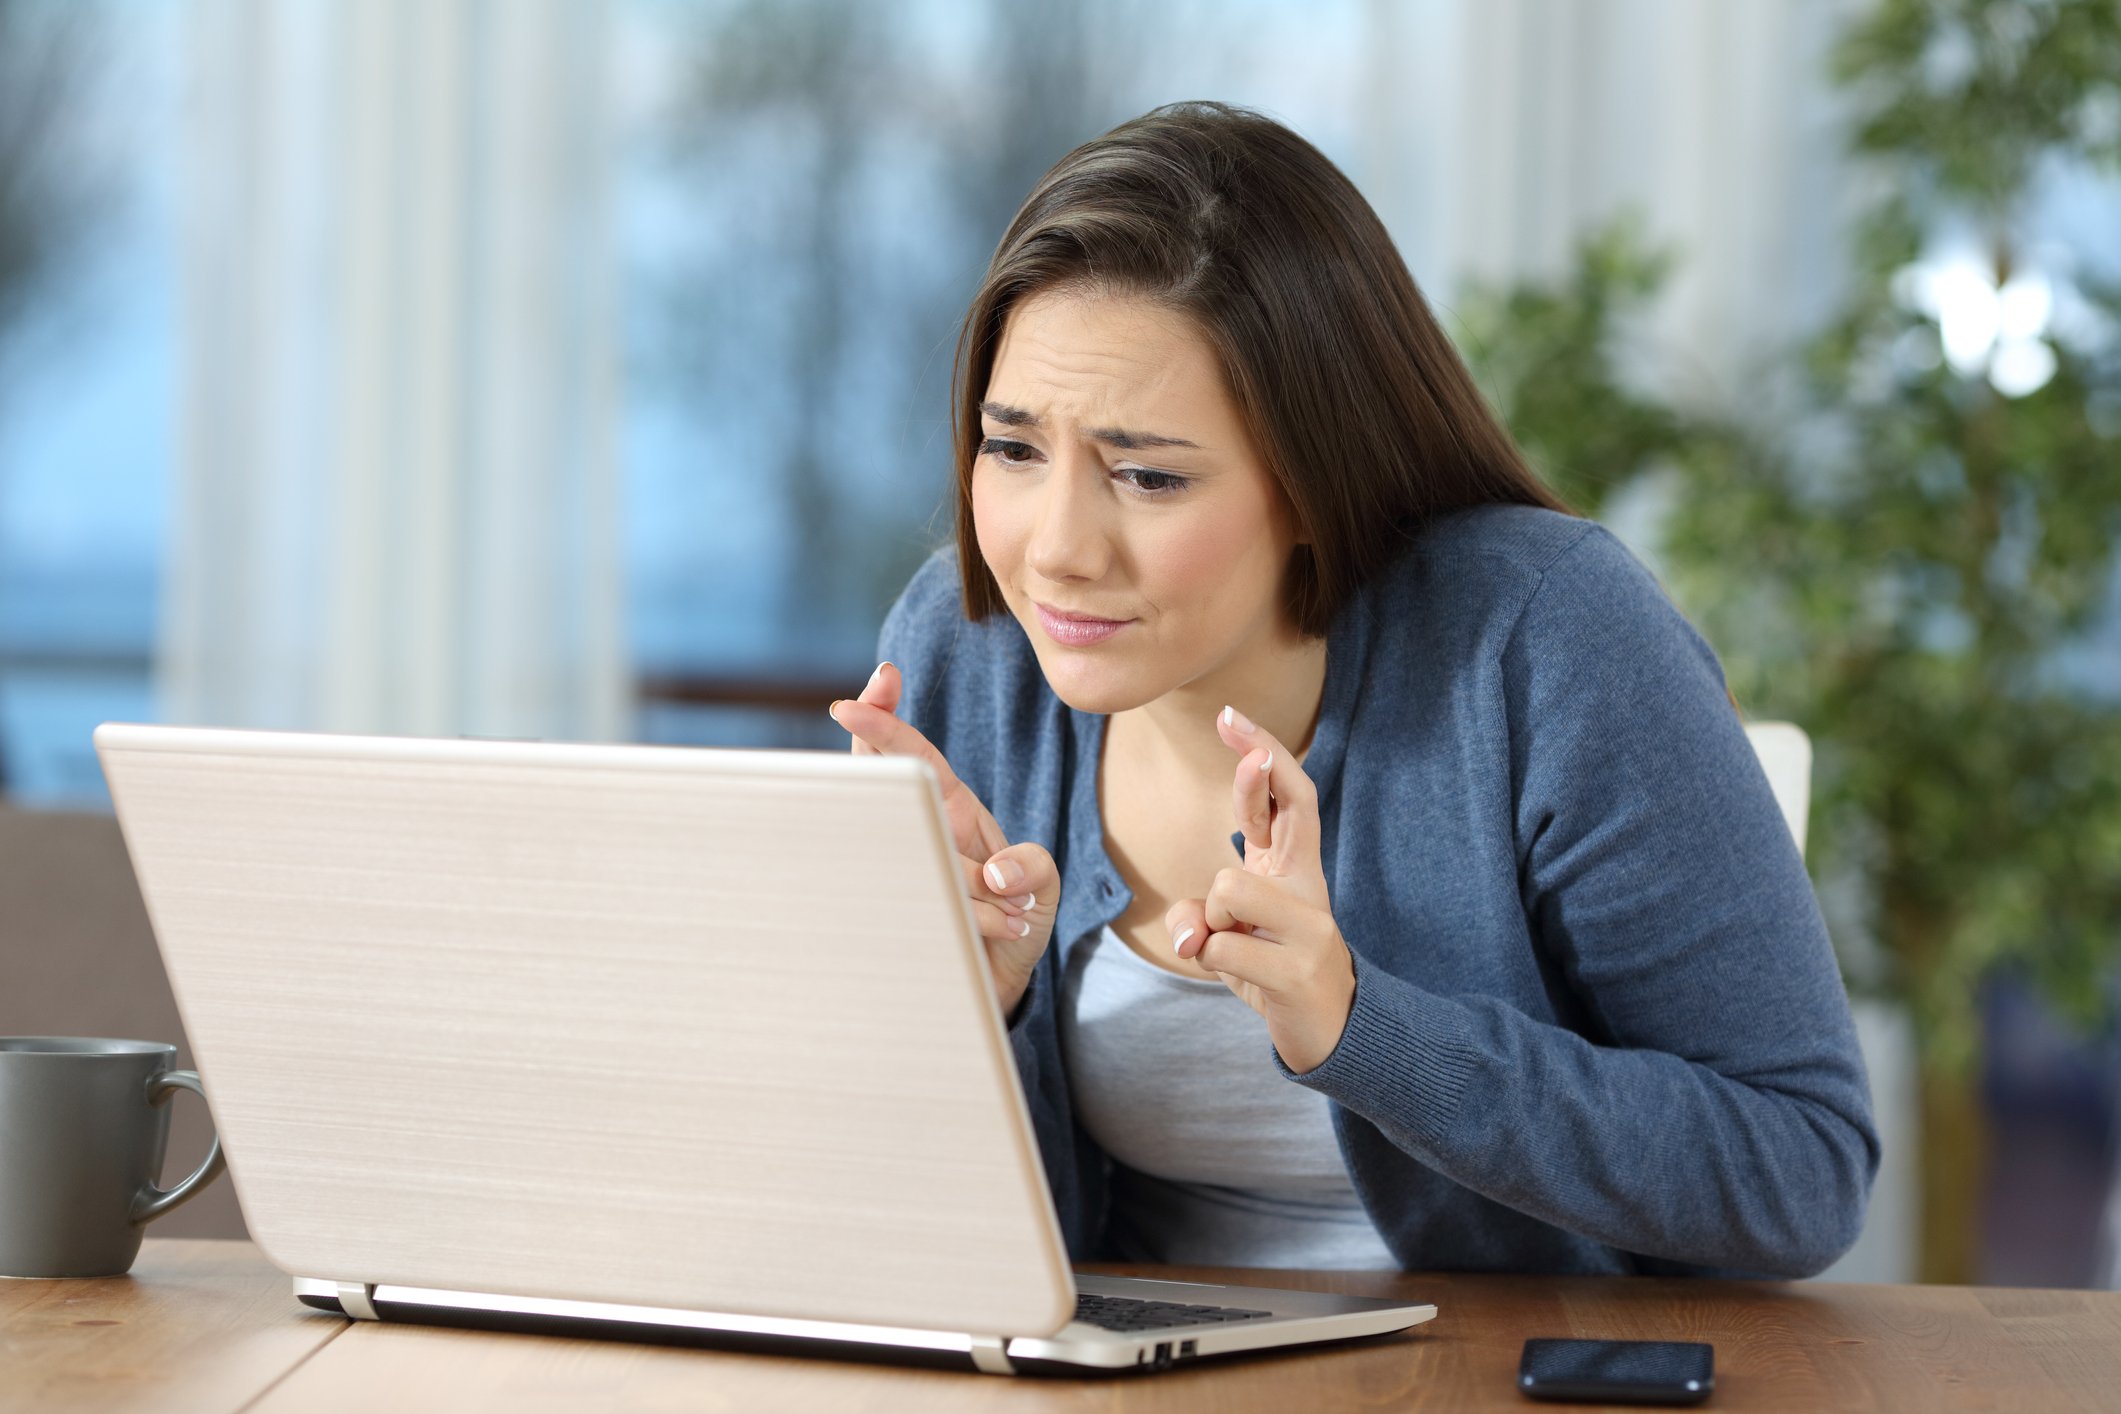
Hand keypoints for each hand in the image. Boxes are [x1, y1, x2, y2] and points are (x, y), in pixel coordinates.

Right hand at [829, 662, 1056, 1015]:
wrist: (1002, 980)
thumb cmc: (1017, 917)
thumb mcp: (1044, 885)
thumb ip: (1033, 867)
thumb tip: (996, 875)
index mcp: (953, 809)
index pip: (916, 756)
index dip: (891, 719)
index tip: (878, 679)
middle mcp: (922, 832)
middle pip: (878, 777)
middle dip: (867, 740)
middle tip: (850, 709)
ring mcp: (906, 869)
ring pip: (915, 851)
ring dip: (976, 882)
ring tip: (1017, 907)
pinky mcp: (901, 911)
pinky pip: (928, 904)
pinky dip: (984, 919)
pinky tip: (1010, 927)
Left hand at [1165, 704, 1355, 1073]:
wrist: (1328, 1033)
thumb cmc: (1272, 975)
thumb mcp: (1227, 937)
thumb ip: (1202, 916)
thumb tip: (1191, 930)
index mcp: (1295, 870)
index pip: (1289, 796)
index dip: (1263, 753)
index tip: (1232, 718)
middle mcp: (1309, 887)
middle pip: (1288, 804)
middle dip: (1255, 764)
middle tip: (1230, 722)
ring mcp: (1311, 927)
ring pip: (1229, 887)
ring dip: (1210, 920)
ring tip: (1231, 948)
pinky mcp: (1298, 970)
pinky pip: (1223, 948)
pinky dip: (1210, 961)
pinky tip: (1237, 978)